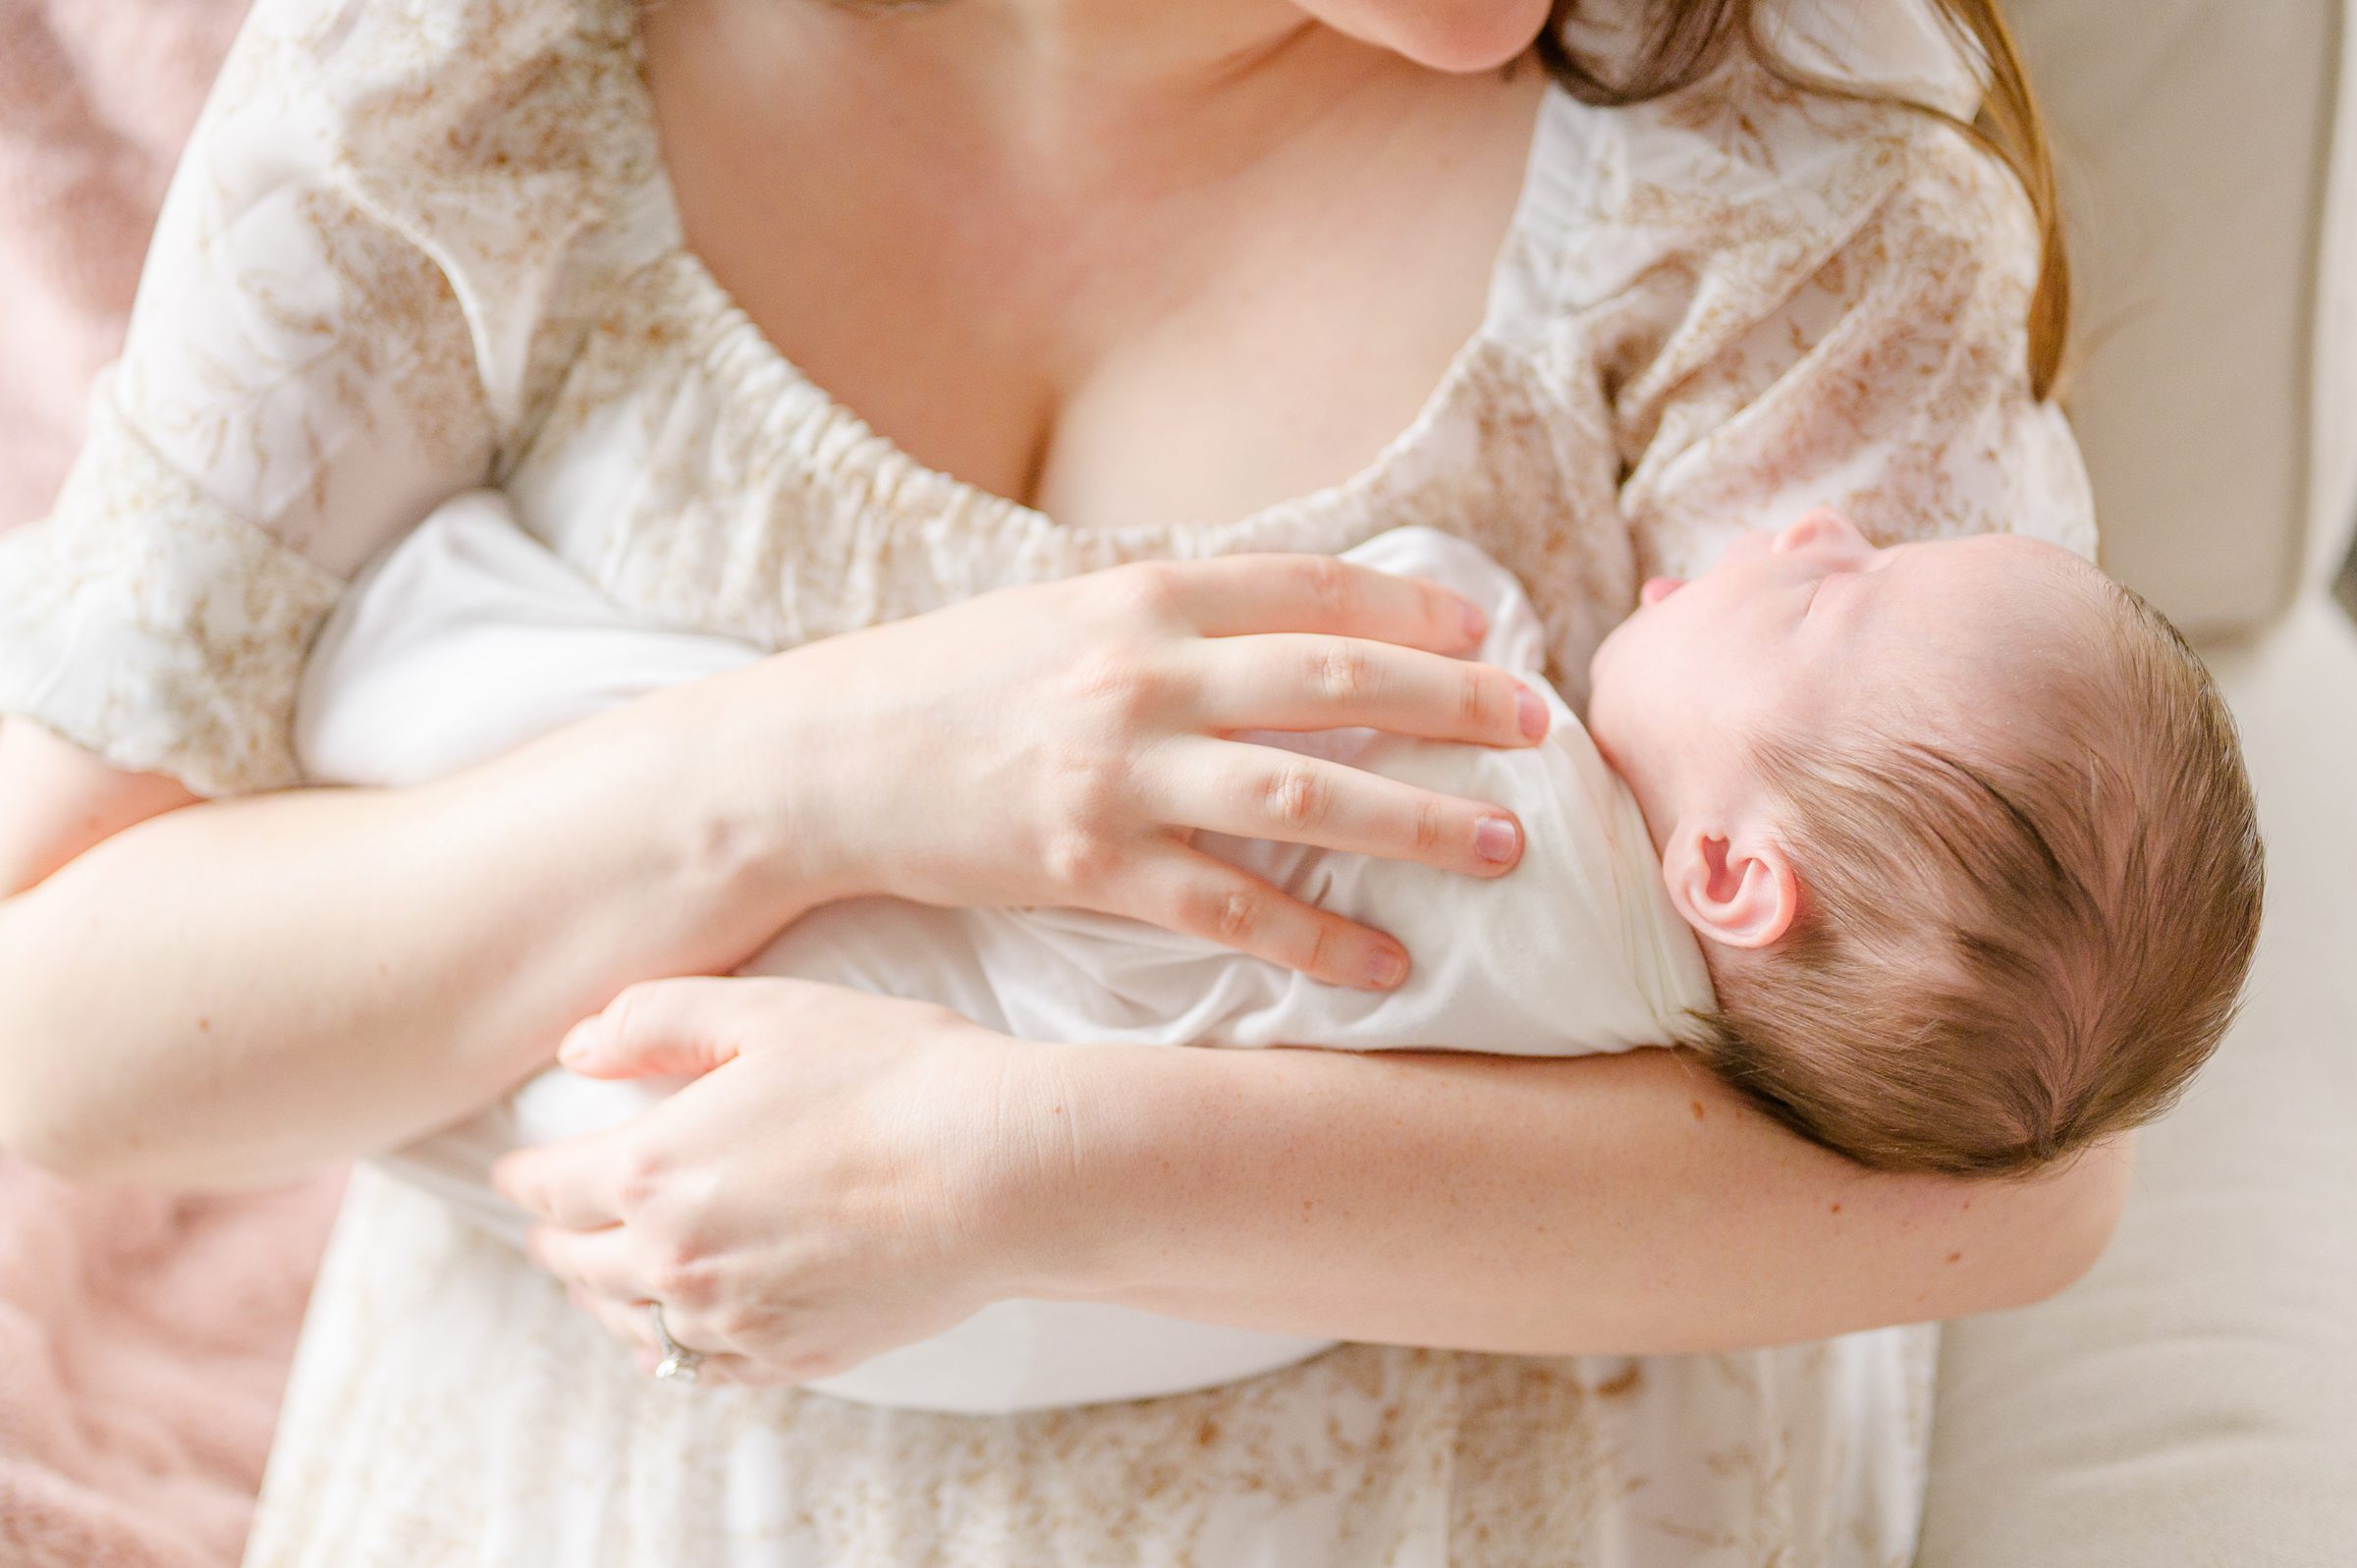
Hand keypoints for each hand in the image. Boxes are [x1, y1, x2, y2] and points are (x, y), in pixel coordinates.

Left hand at [489, 976, 1068, 1386]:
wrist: (1003, 1172)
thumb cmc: (895, 1076)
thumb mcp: (772, 1013)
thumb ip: (656, 1020)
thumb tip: (576, 1048)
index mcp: (653, 1172)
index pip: (548, 1188)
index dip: (524, 1175)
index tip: (518, 1170)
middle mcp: (675, 1261)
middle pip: (578, 1266)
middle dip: (555, 1240)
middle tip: (552, 1225)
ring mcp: (735, 1320)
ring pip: (635, 1326)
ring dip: (607, 1299)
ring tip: (607, 1279)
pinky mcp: (795, 1357)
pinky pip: (707, 1366)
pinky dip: (679, 1346)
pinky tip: (685, 1327)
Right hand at [758, 554, 1547, 989]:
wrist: (824, 759)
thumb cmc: (948, 682)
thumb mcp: (1062, 615)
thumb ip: (1175, 620)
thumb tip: (1298, 629)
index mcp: (1143, 596)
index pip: (1316, 591)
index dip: (1417, 612)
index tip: (1489, 633)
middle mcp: (1143, 675)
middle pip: (1342, 684)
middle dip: (1459, 706)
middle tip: (1539, 731)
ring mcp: (1120, 774)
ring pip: (1309, 797)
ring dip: (1421, 821)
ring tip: (1502, 845)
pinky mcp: (1093, 869)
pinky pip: (1234, 911)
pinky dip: (1320, 940)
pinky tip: (1386, 964)